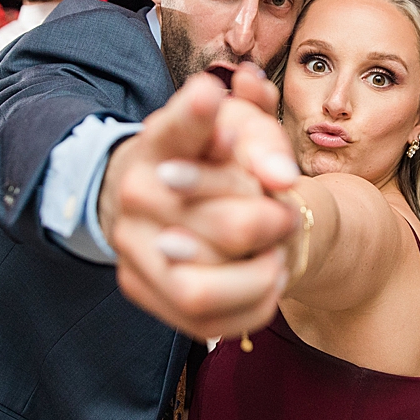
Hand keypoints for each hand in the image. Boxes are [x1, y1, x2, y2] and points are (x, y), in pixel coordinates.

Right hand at [107, 67, 301, 337]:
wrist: (162, 198)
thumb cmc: (214, 160)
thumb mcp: (241, 131)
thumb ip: (264, 141)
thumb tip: (280, 178)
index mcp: (162, 139)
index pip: (180, 127)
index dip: (197, 114)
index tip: (210, 95)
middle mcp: (135, 191)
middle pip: (226, 225)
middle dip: (273, 226)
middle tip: (289, 216)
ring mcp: (130, 245)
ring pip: (201, 289)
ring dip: (258, 279)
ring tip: (276, 256)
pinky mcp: (138, 287)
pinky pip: (203, 324)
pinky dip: (249, 308)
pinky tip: (266, 282)